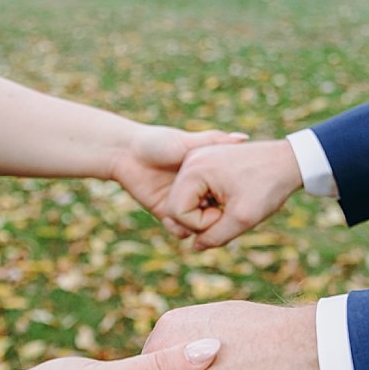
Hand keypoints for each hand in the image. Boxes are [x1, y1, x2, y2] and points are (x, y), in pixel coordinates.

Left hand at [111, 125, 246, 236]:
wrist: (125, 152)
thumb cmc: (158, 142)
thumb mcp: (190, 143)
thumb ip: (216, 140)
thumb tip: (243, 138)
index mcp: (204, 177)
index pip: (225, 194)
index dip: (231, 201)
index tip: (233, 201)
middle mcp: (194, 193)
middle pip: (214, 214)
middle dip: (219, 219)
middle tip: (221, 216)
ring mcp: (178, 204)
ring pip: (197, 226)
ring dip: (201, 228)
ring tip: (202, 220)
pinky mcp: (163, 213)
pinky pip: (177, 230)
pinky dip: (182, 231)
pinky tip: (184, 223)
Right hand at [162, 138, 304, 249]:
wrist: (289, 160)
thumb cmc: (268, 186)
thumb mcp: (242, 219)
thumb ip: (215, 237)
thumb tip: (195, 247)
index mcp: (194, 170)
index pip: (176, 212)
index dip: (199, 224)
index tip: (225, 215)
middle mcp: (190, 160)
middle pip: (176, 205)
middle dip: (200, 218)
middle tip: (227, 214)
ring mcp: (197, 158)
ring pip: (185, 199)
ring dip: (204, 210)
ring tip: (229, 206)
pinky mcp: (205, 160)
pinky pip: (195, 190)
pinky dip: (208, 200)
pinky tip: (228, 198)